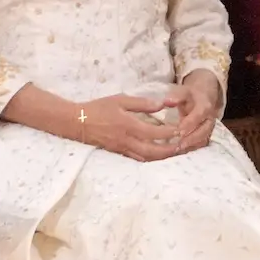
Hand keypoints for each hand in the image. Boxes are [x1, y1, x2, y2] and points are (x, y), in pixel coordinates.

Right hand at [64, 92, 188, 161]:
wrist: (77, 122)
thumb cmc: (98, 108)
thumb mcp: (120, 100)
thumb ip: (142, 103)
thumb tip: (161, 105)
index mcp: (129, 125)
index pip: (156, 133)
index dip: (171, 133)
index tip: (181, 129)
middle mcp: (127, 140)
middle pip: (154, 151)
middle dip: (170, 150)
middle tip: (182, 146)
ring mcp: (122, 149)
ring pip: (147, 158)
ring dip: (162, 157)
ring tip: (174, 152)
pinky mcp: (118, 153)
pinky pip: (137, 159)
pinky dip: (150, 158)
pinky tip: (157, 155)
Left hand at [170, 71, 224, 149]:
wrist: (204, 96)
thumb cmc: (191, 95)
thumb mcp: (184, 91)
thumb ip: (176, 96)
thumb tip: (167, 102)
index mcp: (205, 106)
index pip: (199, 116)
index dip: (189, 124)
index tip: (178, 131)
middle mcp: (210, 119)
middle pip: (204, 131)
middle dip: (191, 139)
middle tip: (177, 146)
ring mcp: (209, 128)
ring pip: (203, 140)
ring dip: (191, 146)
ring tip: (177, 151)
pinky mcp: (206, 135)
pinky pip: (201, 144)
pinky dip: (191, 149)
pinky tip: (180, 152)